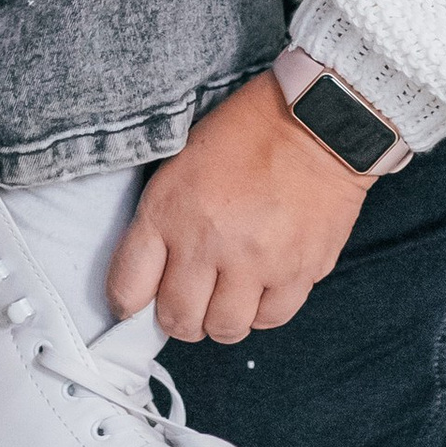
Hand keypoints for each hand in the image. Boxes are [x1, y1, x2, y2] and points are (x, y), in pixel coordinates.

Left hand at [109, 71, 369, 344]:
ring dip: (221, 318)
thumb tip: (149, 279)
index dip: (127, 304)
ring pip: (225, 328)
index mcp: (169, 210)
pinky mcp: (299, 271)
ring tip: (228, 294)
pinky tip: (263, 286)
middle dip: (178, 317)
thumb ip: (160, 221)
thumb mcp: (181, 161)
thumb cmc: (246, 133)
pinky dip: (263, 310)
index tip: (136, 303)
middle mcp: (209, 242)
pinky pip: (271, 319)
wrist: (318, 118)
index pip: (127, 289)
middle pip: (178, 320)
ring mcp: (256, 261)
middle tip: (190, 299)